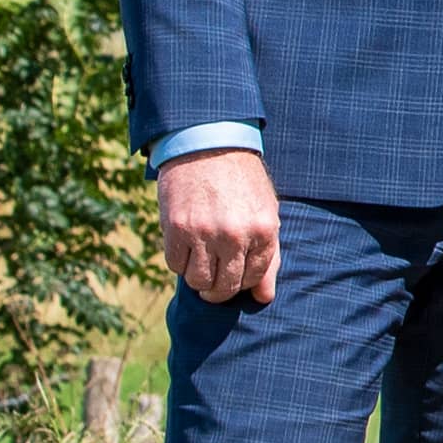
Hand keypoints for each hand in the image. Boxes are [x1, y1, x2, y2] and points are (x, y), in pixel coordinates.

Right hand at [157, 148, 280, 304]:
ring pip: (198, 281)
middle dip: (218, 291)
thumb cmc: (240, 181)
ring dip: (197, 278)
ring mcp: (205, 233)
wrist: (208, 144)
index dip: (242, 282)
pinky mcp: (177, 228)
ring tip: (200, 260)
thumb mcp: (264, 212)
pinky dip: (179, 261)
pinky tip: (186, 244)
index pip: (253, 280)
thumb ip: (267, 256)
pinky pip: (175, 265)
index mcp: (263, 230)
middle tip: (213, 280)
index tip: (234, 274)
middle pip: (224, 288)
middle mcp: (235, 235)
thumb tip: (263, 298)